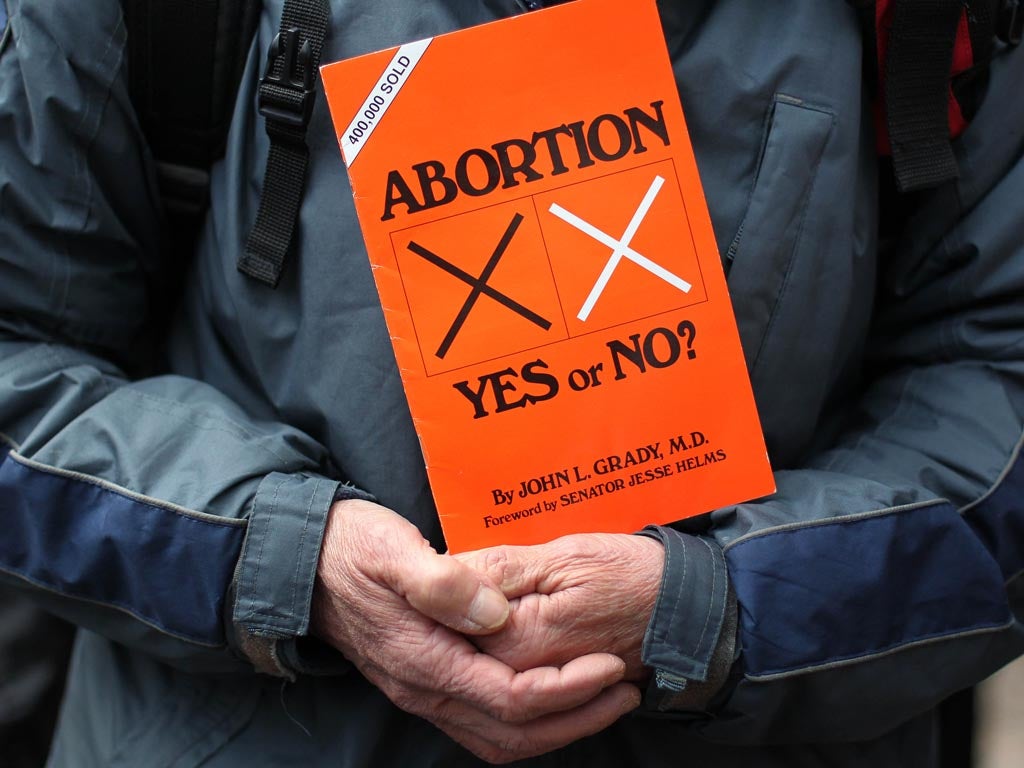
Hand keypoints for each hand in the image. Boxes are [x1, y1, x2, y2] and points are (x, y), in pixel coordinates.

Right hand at [312, 499, 640, 762]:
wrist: (305, 564)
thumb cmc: (354, 549)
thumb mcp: (394, 551)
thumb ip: (443, 584)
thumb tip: (495, 614)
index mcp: (425, 660)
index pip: (512, 698)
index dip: (568, 688)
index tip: (611, 666)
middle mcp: (425, 690)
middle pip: (514, 733)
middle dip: (578, 717)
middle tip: (626, 691)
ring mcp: (423, 692)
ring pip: (500, 738)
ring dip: (557, 727)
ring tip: (603, 700)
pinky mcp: (425, 683)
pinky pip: (483, 725)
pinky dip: (526, 724)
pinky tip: (551, 699)